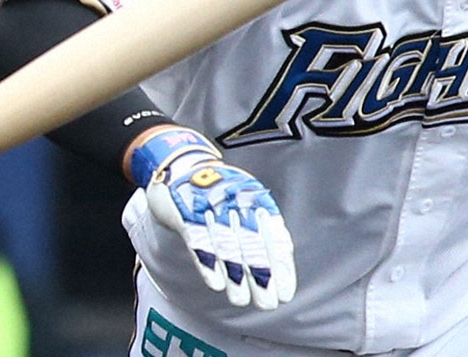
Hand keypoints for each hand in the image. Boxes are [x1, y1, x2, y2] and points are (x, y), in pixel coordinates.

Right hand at [128, 126, 295, 309]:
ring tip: (242, 301)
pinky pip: (198, 239)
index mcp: (254, 199)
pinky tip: (215, 282)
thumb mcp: (245, 200)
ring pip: (227, 245)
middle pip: (252, 244)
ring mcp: (211, 206)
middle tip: (268, 304)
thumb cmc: (219, 190)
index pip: (273, 236)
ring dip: (235, 275)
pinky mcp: (185, 212)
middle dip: (262, 276)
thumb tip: (284, 255)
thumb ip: (264, 225)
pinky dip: (208, 261)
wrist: (181, 163)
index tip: (286, 293)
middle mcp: (236, 202)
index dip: (280, 266)